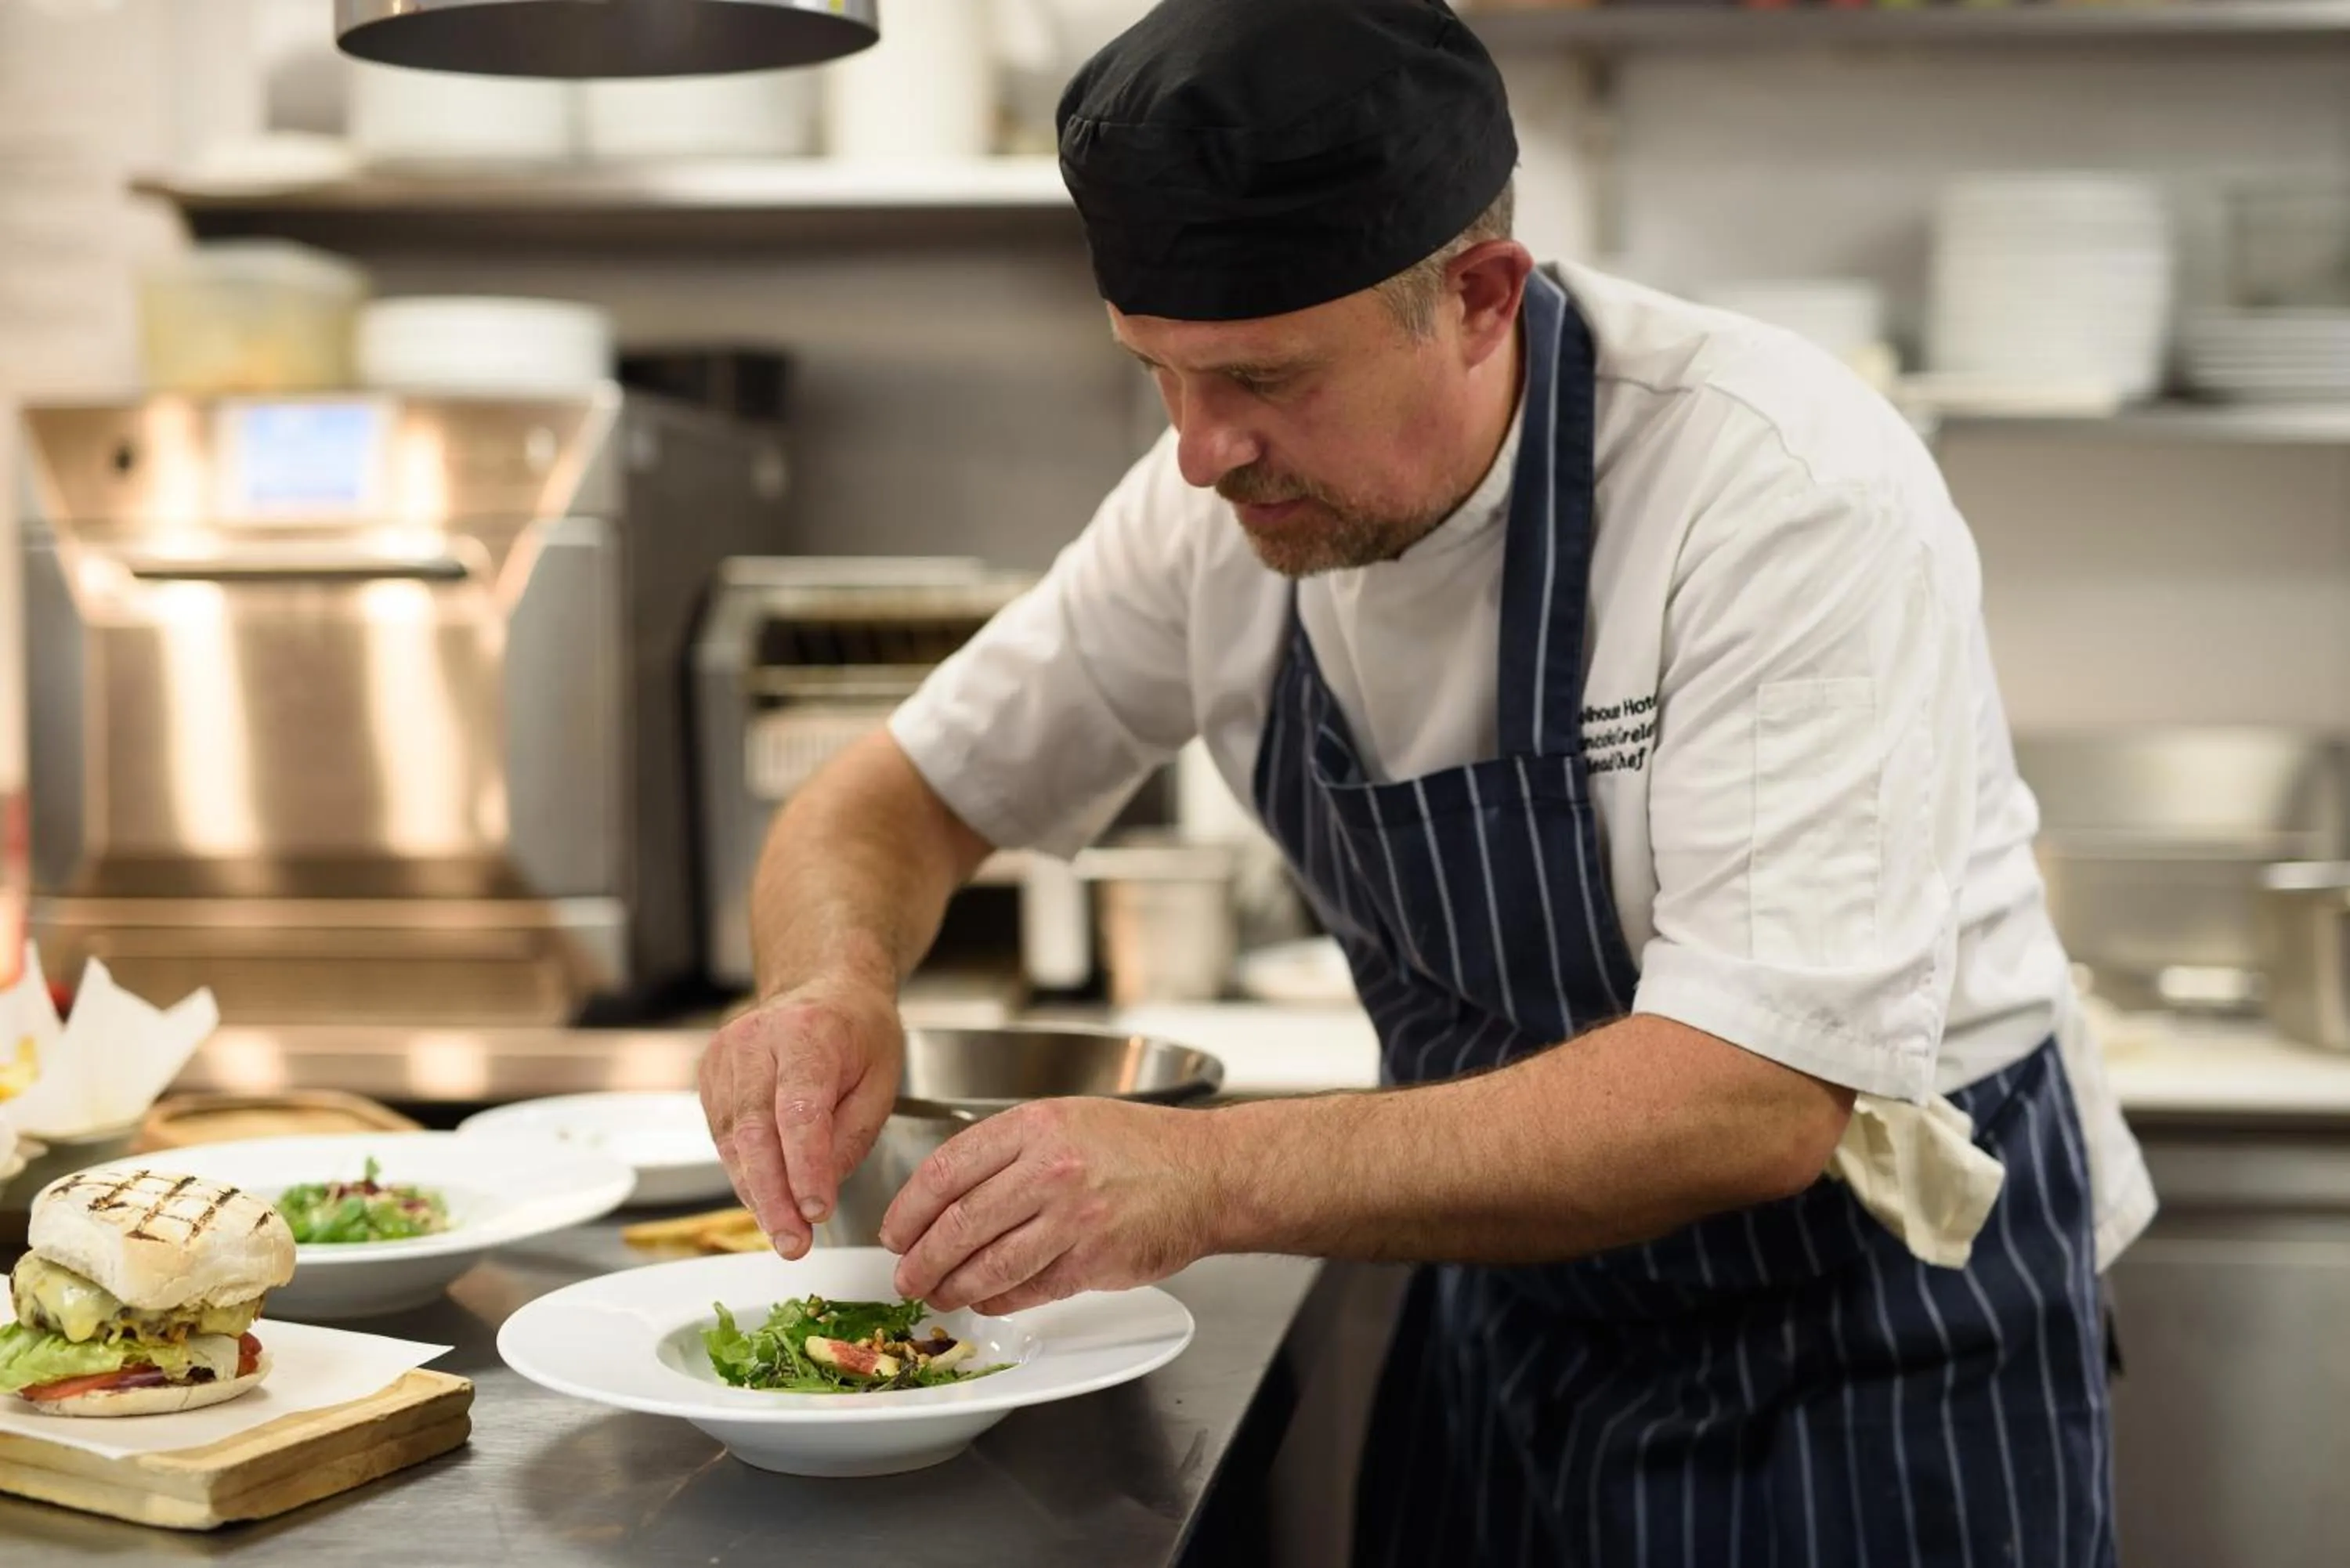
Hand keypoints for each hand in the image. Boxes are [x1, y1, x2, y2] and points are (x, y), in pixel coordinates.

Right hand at [699, 980, 902, 1258]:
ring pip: (733, 1139)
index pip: (798, 1109)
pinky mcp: (710, 1074)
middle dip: (773, 1196)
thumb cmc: (859, 1031)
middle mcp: (757, 1040)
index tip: (816, 1211)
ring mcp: (725, 1055)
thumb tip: (819, 1192)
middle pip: (754, 1130)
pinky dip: (744, 1172)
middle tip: (793, 1243)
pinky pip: (724, 1135)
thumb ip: (852, 1135)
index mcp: (807, 1032)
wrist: (824, 987)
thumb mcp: (882, 1078)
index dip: (804, 1166)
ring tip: (784, 1234)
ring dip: (756, 1193)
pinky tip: (765, 1200)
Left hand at [879, 1098, 1221, 1313]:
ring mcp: (1072, 1218)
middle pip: (958, 1224)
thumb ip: (1009, 1151)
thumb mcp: (1068, 1120)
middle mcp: (1050, 1169)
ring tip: (937, 1295)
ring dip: (953, 1288)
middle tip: (905, 1276)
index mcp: (1035, 1125)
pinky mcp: (1093, 1261)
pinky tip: (988, 1300)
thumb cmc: (1140, 1147)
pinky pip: (1028, 1289)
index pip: (946, 1170)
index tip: (894, 1231)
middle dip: (920, 1260)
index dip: (908, 1209)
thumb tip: (946, 1197)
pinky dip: (999, 1300)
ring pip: (988, 1264)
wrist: (1210, 1173)